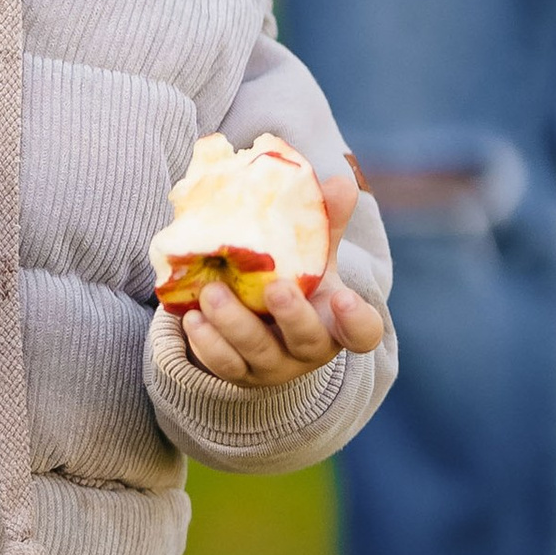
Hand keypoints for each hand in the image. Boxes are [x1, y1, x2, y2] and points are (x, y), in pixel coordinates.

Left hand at [179, 165, 387, 389]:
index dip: (357, 321)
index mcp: (335, 323)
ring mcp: (273, 365)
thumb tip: (339, 182)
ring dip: (234, 324)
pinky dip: (207, 343)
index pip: (363, 334)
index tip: (344, 298)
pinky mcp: (237, 373)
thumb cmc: (292, 281)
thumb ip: (323, 222)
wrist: (253, 320)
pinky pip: (223, 364)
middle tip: (274, 288)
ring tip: (212, 292)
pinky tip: (192, 317)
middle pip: (308, 341)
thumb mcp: (310, 255)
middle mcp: (308, 349)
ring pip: (257, 353)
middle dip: (292, 316)